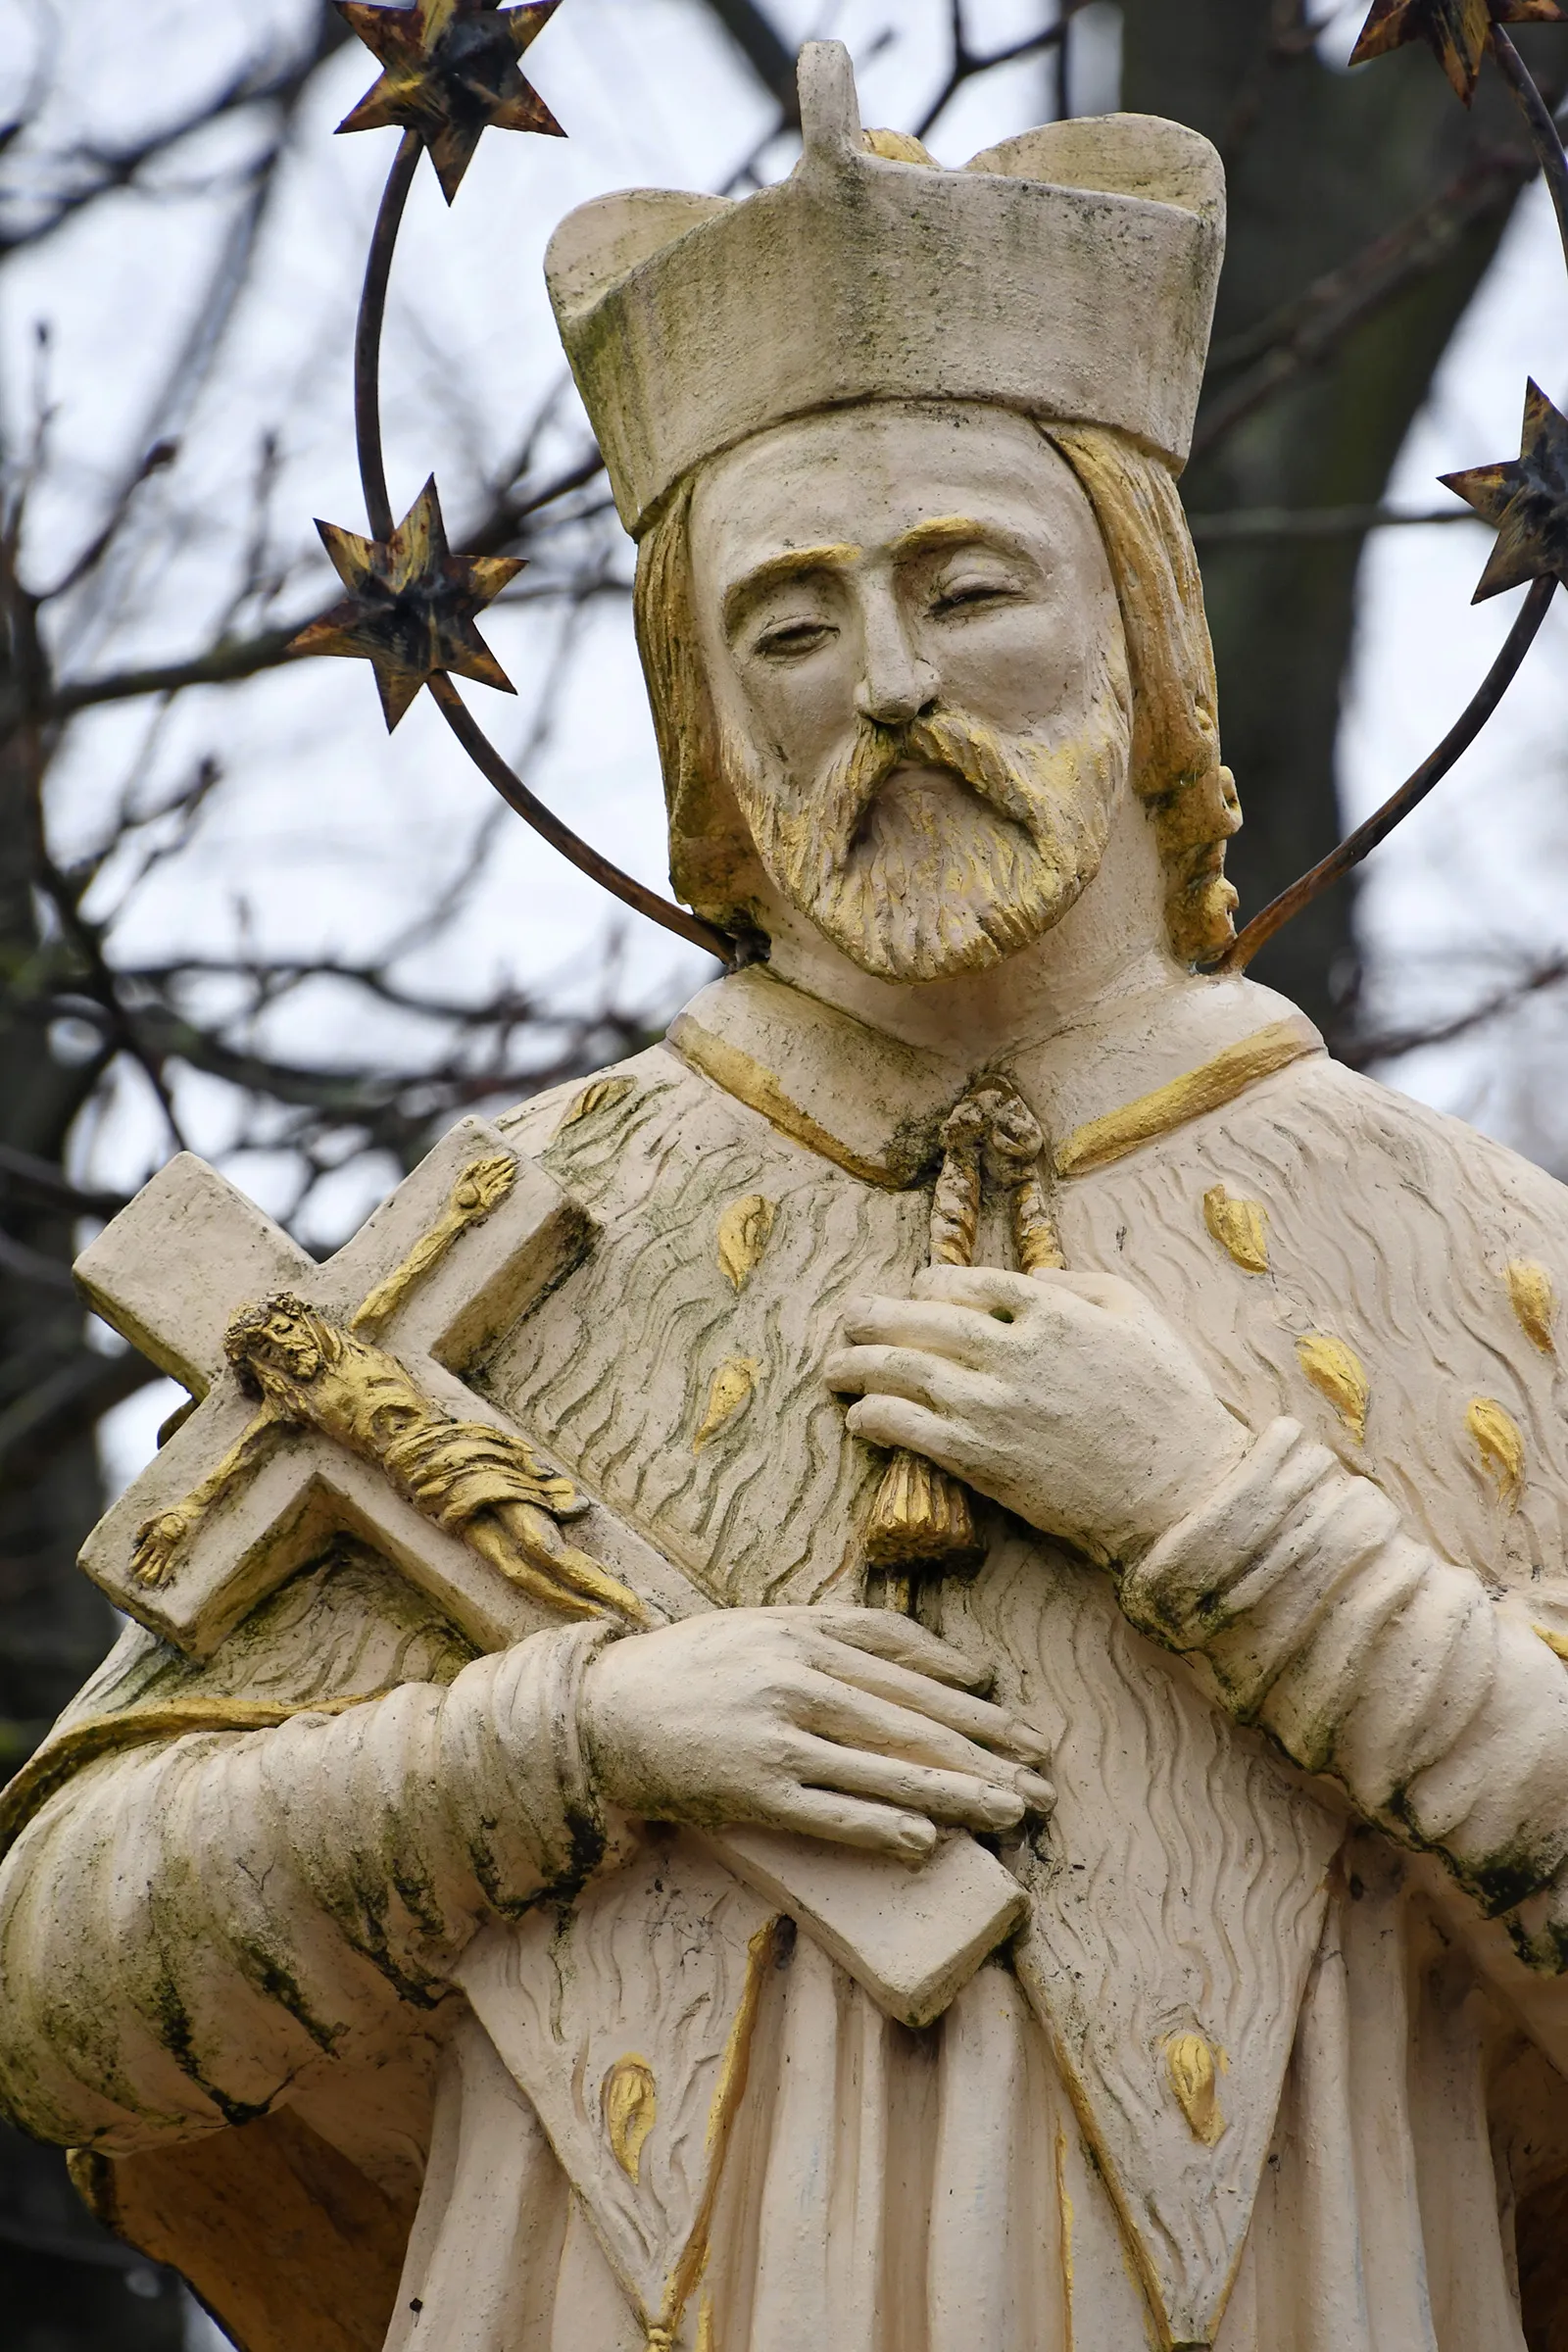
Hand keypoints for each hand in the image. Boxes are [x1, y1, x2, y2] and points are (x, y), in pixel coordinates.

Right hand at [578, 1605, 1053, 1860]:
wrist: (600, 1713)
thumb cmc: (688, 1668)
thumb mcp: (762, 1626)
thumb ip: (839, 1634)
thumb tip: (933, 1660)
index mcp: (802, 1632)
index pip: (906, 1663)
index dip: (969, 1697)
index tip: (1017, 1723)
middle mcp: (797, 1678)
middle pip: (911, 1717)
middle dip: (986, 1749)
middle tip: (1042, 1777)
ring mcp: (776, 1737)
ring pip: (885, 1767)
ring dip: (956, 1794)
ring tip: (1010, 1813)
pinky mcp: (752, 1792)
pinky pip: (830, 1813)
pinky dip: (880, 1826)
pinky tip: (926, 1841)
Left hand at [826, 1264, 1250, 1562]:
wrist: (1179, 1492)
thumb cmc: (1170, 1402)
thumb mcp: (1140, 1316)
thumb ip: (1082, 1285)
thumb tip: (1028, 1279)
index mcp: (1053, 1311)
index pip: (968, 1283)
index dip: (932, 1286)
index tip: (917, 1292)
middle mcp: (1013, 1351)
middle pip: (921, 1321)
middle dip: (875, 1317)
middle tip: (849, 1319)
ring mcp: (992, 1405)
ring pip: (903, 1371)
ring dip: (859, 1366)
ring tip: (834, 1369)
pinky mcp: (980, 1458)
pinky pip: (908, 1427)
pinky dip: (874, 1417)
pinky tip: (860, 1418)